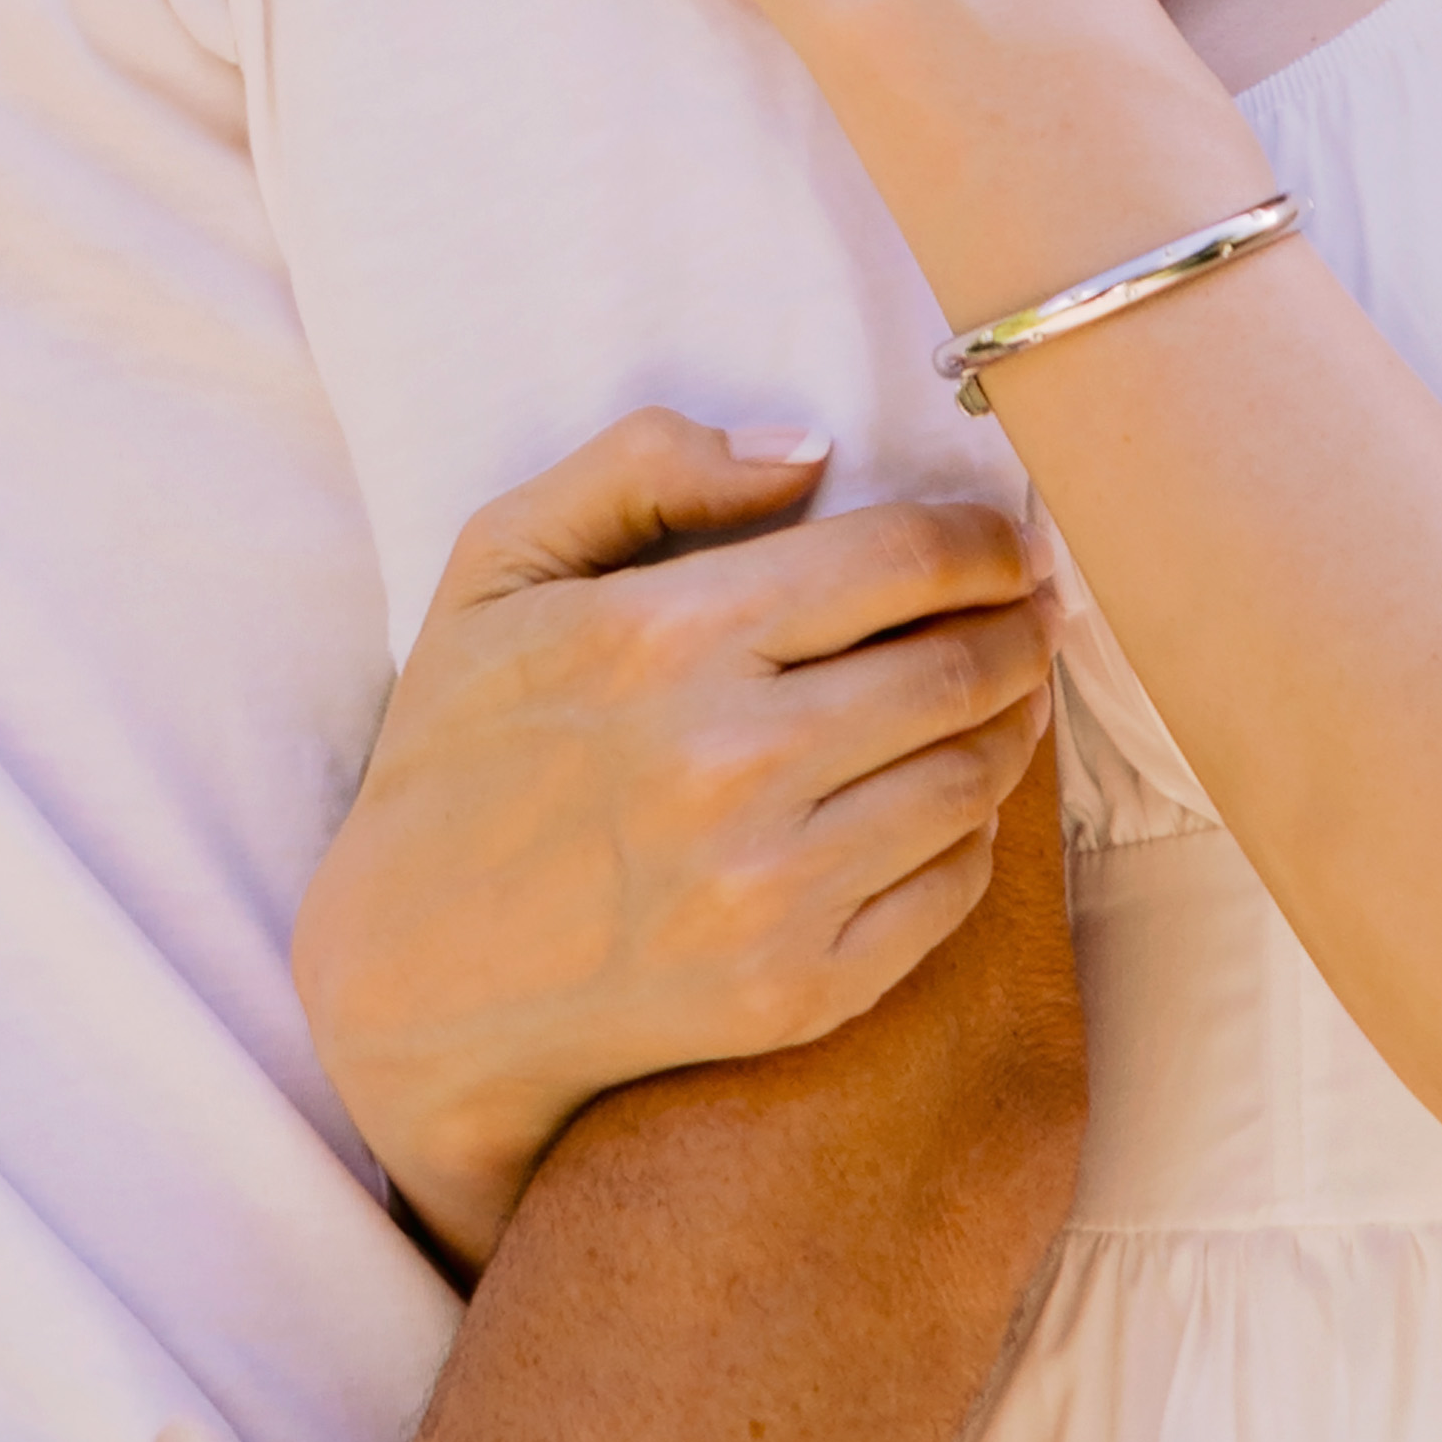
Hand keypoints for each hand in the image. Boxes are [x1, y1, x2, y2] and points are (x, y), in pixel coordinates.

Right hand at [298, 406, 1057, 1265]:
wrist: (409, 986)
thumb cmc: (456, 757)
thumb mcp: (496, 569)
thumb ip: (640, 468)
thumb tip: (803, 451)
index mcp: (664, 639)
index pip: (903, 558)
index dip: (985, 540)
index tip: (1007, 542)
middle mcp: (730, 763)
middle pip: (962, 667)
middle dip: (1021, 627)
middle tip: (1032, 614)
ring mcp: (769, 890)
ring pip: (973, 778)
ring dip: (1011, 724)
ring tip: (1005, 697)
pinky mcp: (794, 990)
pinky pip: (949, 889)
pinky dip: (971, 833)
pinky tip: (944, 801)